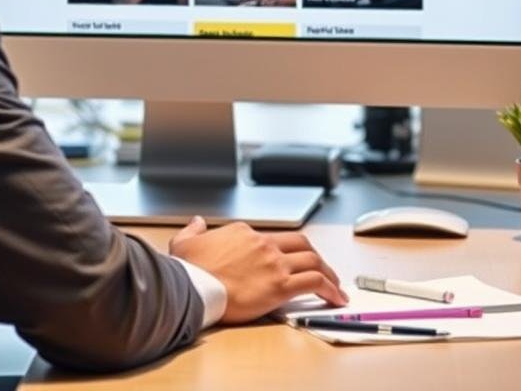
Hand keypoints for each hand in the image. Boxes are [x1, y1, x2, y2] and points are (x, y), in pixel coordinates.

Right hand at [169, 217, 346, 323]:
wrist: (193, 287)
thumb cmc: (190, 270)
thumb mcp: (184, 242)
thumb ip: (193, 230)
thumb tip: (196, 223)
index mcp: (244, 233)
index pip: (272, 238)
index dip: (283, 250)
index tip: (287, 262)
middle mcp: (262, 243)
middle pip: (300, 242)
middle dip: (315, 255)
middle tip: (322, 268)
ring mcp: (273, 263)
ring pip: (312, 260)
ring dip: (328, 272)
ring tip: (335, 285)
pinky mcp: (280, 285)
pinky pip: (314, 282)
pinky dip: (330, 289)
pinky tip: (336, 298)